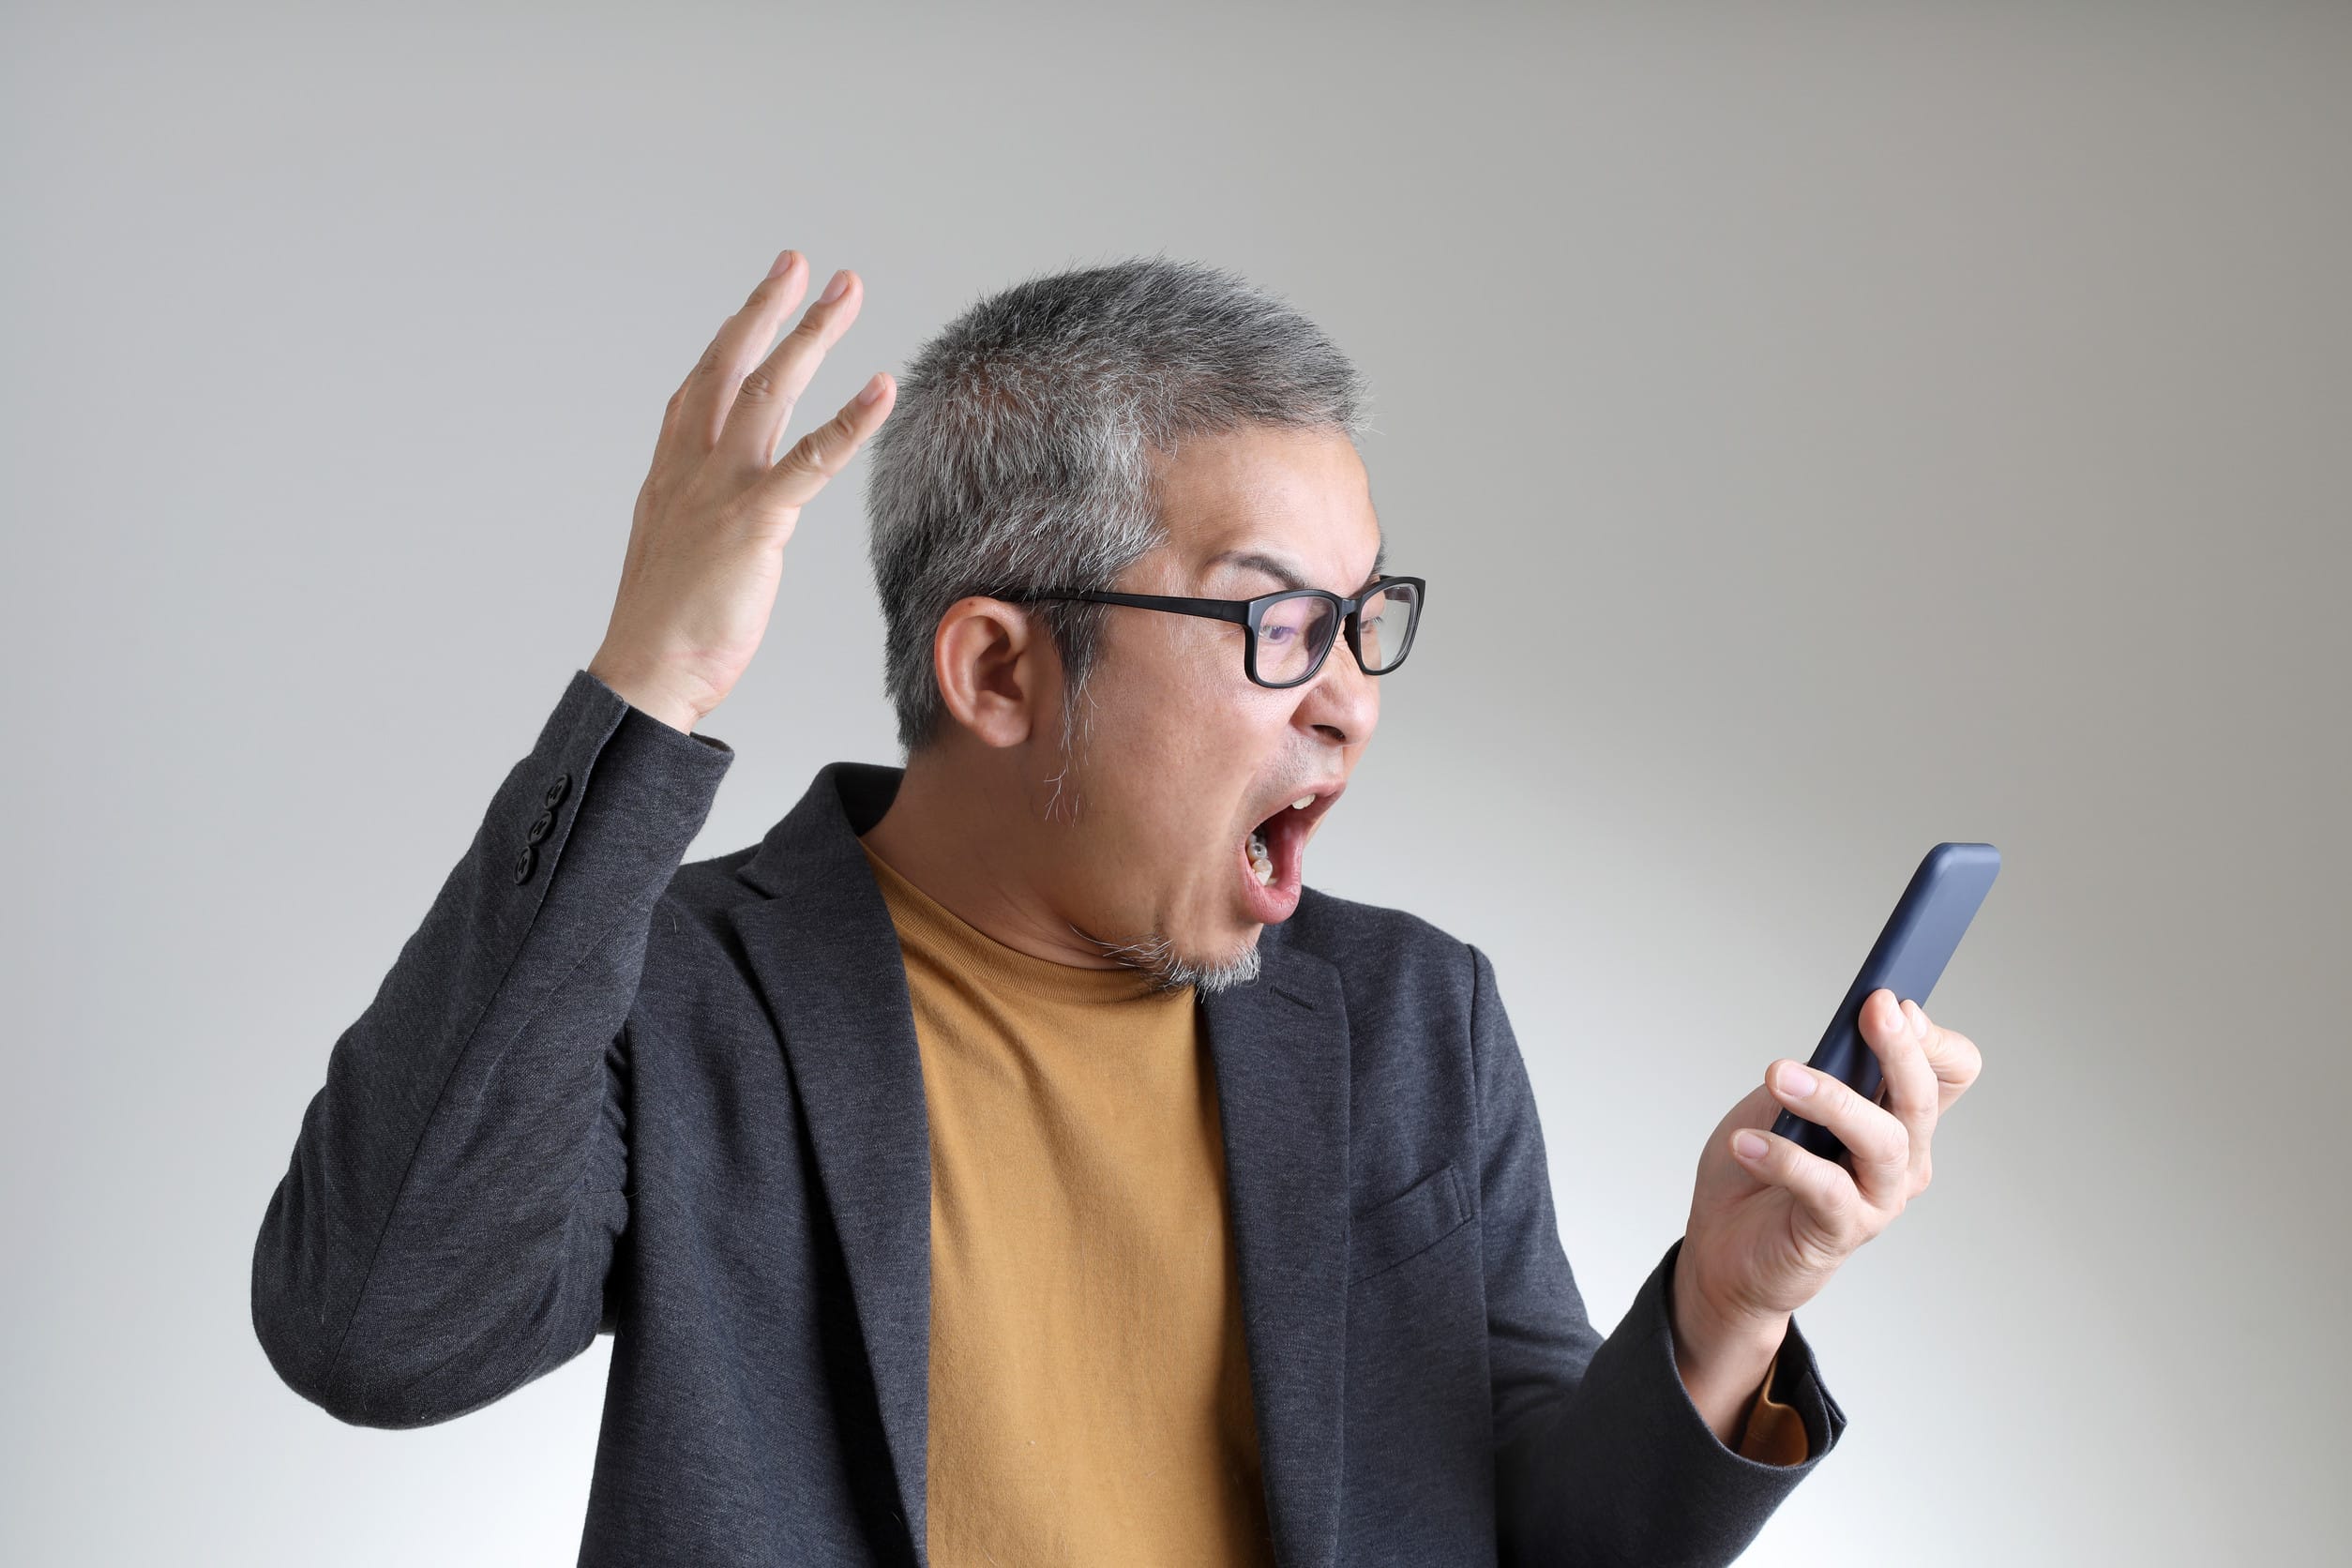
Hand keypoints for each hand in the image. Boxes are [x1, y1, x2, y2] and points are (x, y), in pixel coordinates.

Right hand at [588, 250, 896, 731]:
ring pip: (770, 392)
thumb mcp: (678, 556)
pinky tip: (883, 388)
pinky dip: (851, 420)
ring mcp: (721, 489)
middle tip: (804, 264)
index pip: (702, 387)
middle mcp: (692, 468)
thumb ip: (700, 519)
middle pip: (733, 367)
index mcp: (671, 474)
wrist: (645, 674)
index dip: (733, 337)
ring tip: (847, 292)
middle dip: (770, 309)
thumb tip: (723, 519)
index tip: (761, 298)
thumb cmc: (663, 629)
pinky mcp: (755, 520)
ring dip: (811, 335)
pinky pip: (812, 460)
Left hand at [1672, 989, 1983, 1395]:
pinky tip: (1747, 1143)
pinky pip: (1826, 1190)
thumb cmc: (1757, 1167)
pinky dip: (1784, 1159)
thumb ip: (1816, 1073)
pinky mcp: (1842, 1231)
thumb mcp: (1781, 1102)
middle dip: (1900, 1048)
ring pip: (1882, 1141)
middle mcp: (1902, 1157)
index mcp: (1895, 1115)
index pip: (1950, 1071)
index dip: (1931, 1038)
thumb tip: (1840, 1041)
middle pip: (1923, 1098)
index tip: (1890, 1003)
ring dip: (1832, 1100)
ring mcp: (1878, 1197)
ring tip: (1779, 1075)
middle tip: (1872, 1009)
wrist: (1724, 1249)